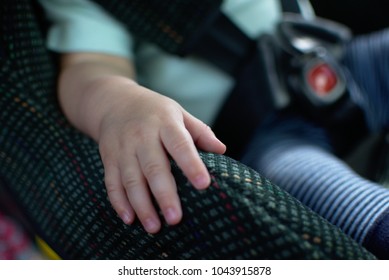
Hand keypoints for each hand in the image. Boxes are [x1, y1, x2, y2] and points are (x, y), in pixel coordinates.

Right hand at [97, 80, 225, 232]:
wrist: (114, 102)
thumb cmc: (154, 111)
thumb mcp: (178, 112)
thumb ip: (199, 131)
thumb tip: (221, 149)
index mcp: (165, 123)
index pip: (180, 145)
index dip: (191, 164)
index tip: (203, 184)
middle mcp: (142, 136)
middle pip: (153, 167)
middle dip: (164, 194)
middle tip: (175, 219)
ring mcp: (123, 148)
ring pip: (131, 180)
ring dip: (141, 205)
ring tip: (154, 227)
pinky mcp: (109, 159)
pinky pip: (112, 183)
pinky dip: (119, 202)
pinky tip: (129, 219)